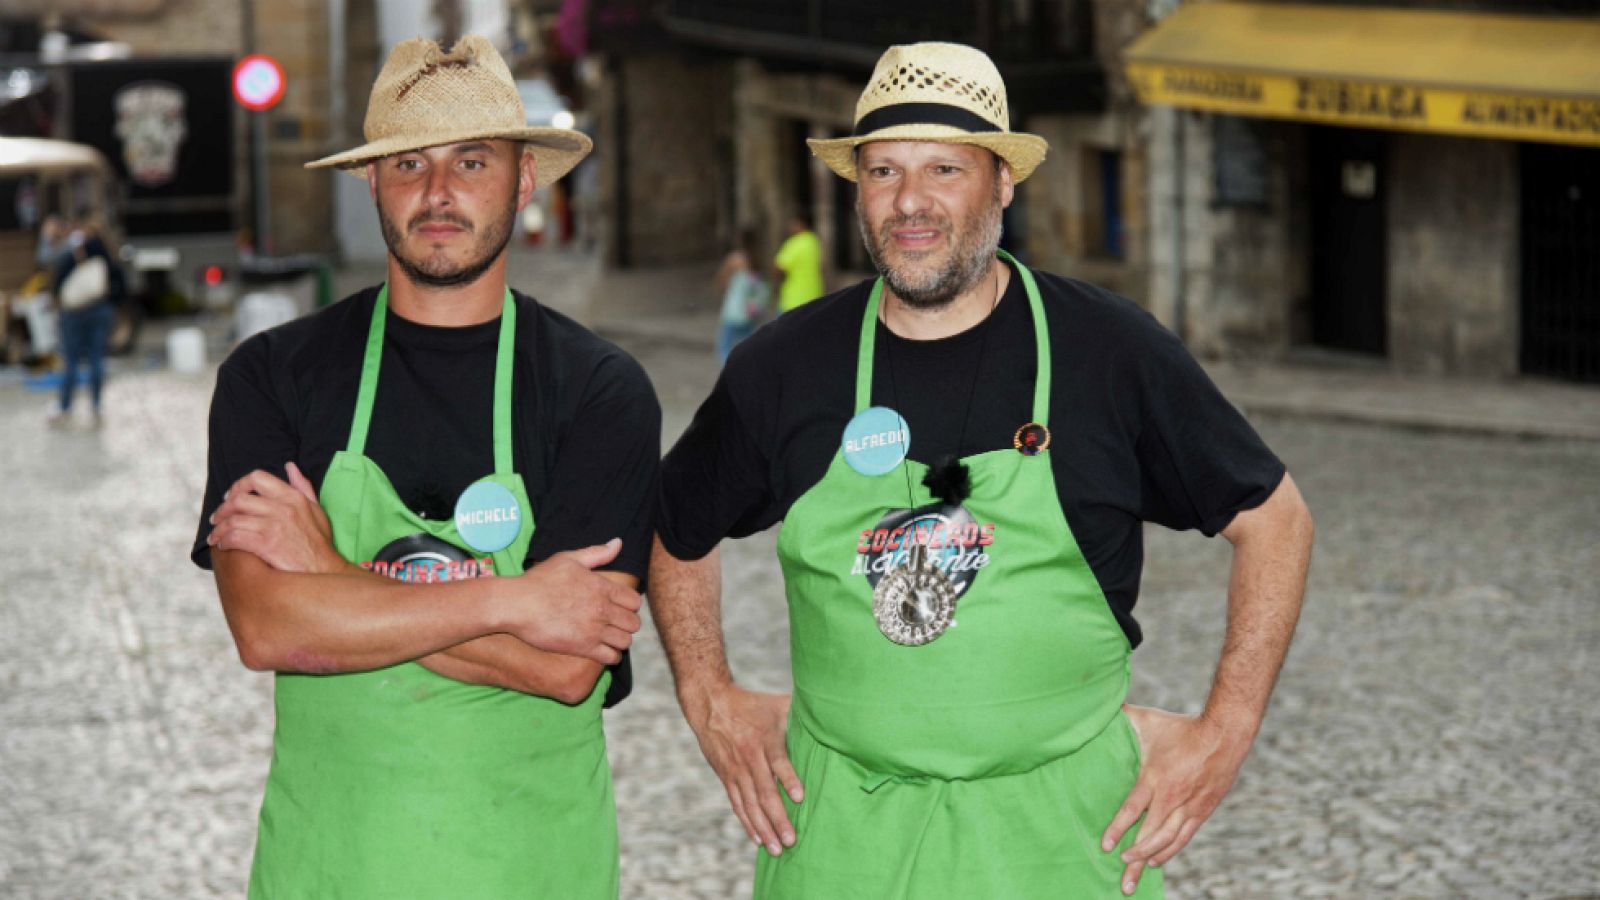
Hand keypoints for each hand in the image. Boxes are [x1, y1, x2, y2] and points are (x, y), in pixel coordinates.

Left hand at [209, 463, 345, 574]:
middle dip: (222, 509)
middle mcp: (283, 508)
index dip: (238, 485)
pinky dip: (224, 541)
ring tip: (216, 536)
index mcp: (293, 497)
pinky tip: (224, 546)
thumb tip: (290, 466)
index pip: (257, 478)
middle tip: (217, 518)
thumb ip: (303, 486)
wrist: (323, 570)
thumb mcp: (316, 509)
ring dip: (219, 528)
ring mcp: (274, 526)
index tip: (230, 497)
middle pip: (239, 499)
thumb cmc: (319, 542)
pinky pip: (235, 537)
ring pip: (233, 520)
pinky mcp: (267, 545)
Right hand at [504, 539, 641, 664]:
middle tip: (615, 624)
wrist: (517, 604)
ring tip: (610, 638)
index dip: (630, 605)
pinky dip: (611, 656)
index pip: (635, 601)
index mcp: (602, 587)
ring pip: (625, 641)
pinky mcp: (583, 648)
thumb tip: (618, 542)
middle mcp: (602, 609)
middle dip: (627, 623)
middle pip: (633, 623)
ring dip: (620, 640)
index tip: (620, 607)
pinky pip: (611, 657)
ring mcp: (594, 630)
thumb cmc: (540, 580)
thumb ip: (597, 553)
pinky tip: (603, 651)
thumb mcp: (568, 559)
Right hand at [684, 683, 801, 856]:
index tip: (800, 797)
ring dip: (764, 828)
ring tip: (777, 849)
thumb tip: (830, 714)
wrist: (712, 705)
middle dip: (778, 818)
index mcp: (765, 739)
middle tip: (791, 840)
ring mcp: (736, 771)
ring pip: (751, 805)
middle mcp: (750, 758)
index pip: (778, 761)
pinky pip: (738, 804)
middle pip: (765, 792)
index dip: (788, 779)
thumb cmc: (753, 704)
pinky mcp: (727, 778)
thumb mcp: (778, 704)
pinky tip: (758, 839)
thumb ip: (800, 713)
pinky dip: (748, 823)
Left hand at [1102, 704, 1252, 895]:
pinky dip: (1169, 852)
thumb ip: (1122, 718)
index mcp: (1156, 777)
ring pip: (1168, 842)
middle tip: (1121, 881)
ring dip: (1150, 861)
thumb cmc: (1183, 727)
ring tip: (1134, 878)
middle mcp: (1172, 797)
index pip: (1133, 809)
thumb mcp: (1148, 720)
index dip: (1119, 828)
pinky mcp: (1202, 811)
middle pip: (1150, 835)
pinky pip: (1184, 837)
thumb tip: (1097, 708)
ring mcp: (1189, 807)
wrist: (1224, 734)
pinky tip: (1157, 862)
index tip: (1106, 846)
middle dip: (1133, 859)